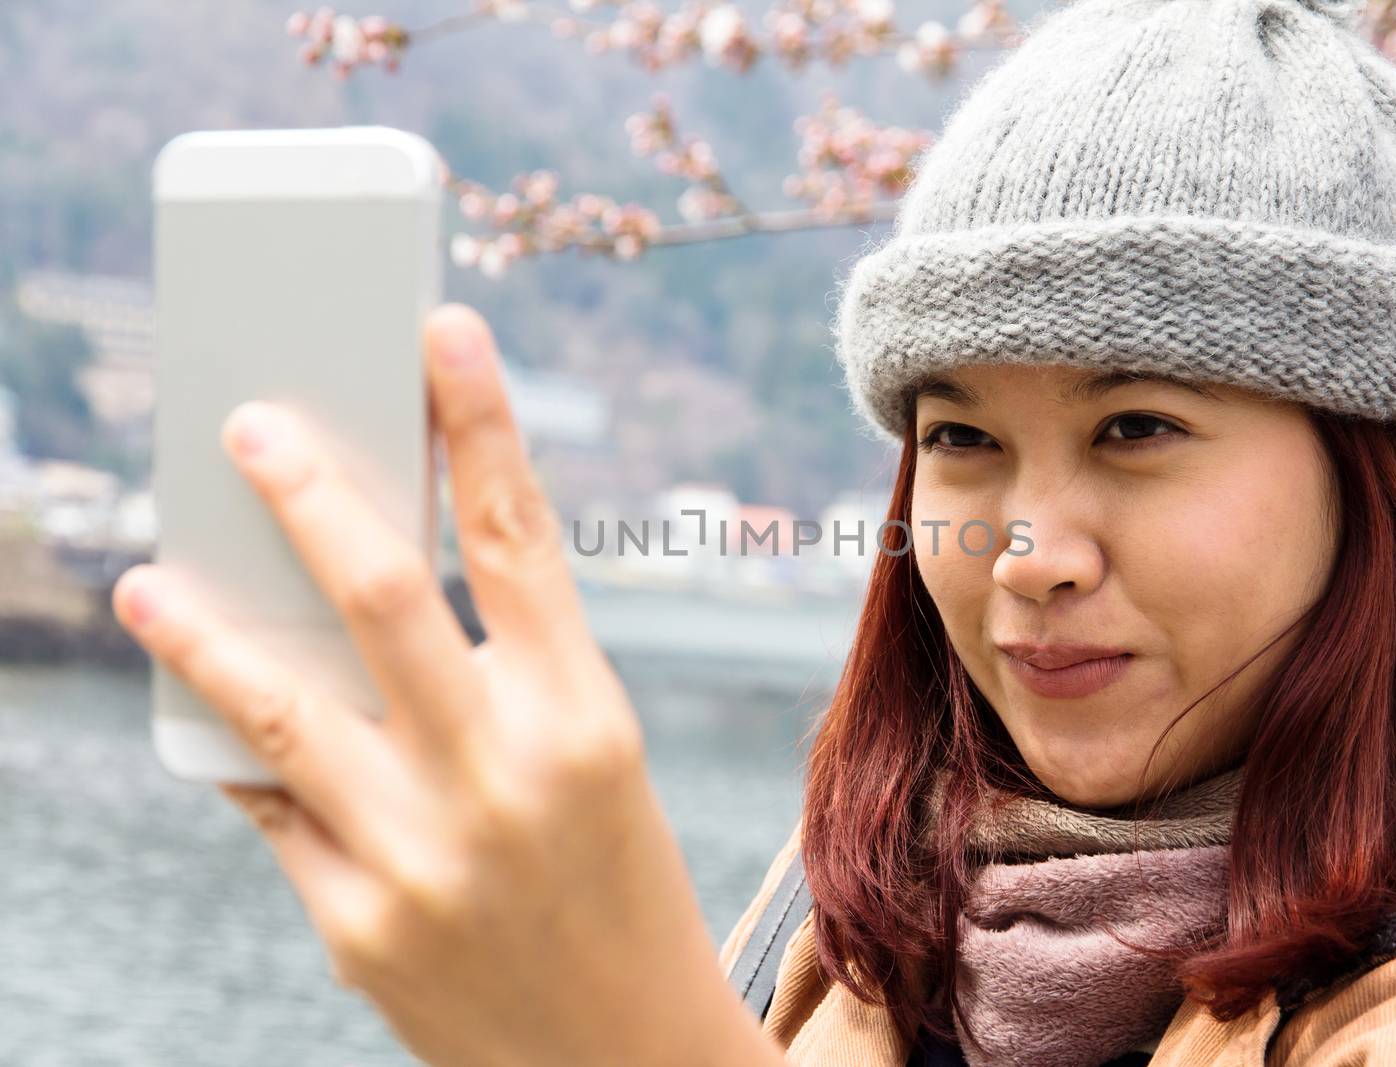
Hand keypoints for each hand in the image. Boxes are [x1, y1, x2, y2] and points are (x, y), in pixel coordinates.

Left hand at [111, 305, 778, 1066]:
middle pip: (383, 599)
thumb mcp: (593, 768)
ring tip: (147, 580)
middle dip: (308, 494)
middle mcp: (502, 779)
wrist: (629, 1065)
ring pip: (281, 712)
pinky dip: (239, 751)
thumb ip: (495, 680)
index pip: (522, 540)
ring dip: (205, 634)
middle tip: (248, 424)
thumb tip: (352, 598)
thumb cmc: (620, 891)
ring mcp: (419, 859)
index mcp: (587, 722)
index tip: (438, 328)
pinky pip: (274, 811)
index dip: (478, 423)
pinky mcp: (352, 930)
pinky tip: (207, 712)